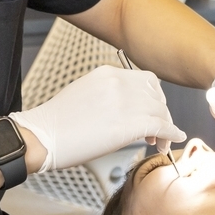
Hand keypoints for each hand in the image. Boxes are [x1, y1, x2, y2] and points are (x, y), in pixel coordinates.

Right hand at [11, 65, 185, 171]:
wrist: (43, 135)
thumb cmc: (59, 121)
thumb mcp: (86, 92)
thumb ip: (109, 93)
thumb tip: (128, 108)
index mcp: (107, 73)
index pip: (145, 80)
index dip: (153, 97)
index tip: (152, 111)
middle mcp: (119, 82)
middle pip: (156, 94)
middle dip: (161, 111)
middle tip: (158, 128)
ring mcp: (124, 102)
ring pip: (160, 110)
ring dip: (166, 125)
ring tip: (160, 140)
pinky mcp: (127, 125)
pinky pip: (160, 126)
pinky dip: (170, 133)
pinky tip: (171, 140)